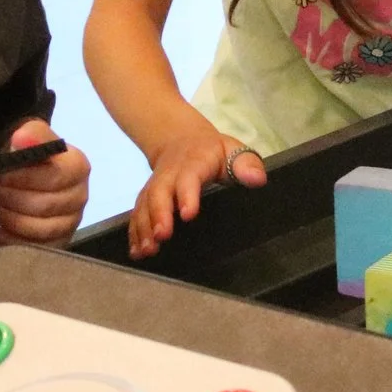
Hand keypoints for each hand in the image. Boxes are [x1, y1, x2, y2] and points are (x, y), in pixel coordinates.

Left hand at [0, 119, 89, 247]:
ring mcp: (71, 221)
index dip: (22, 179)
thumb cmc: (28, 152)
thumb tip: (22, 139)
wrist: (30, 168)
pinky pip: (38, 247)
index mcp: (78, 167)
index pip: (54, 177)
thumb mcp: (29, 134)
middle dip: (10, 199)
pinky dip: (14, 242)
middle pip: (45, 205)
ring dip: (10, 219)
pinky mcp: (59, 240)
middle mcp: (80, 195)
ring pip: (41, 228)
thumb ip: (31, 135)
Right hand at [128, 124, 265, 259]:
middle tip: (161, 237)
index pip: (189, 177)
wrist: (181, 139)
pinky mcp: (146, 197)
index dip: (187, 195)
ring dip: (143, 228)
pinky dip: (134, 232)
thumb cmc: (213, 152)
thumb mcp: (233, 150)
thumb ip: (246, 164)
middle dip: (158, 215)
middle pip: (159, 192)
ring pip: (144, 205)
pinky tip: (136, 252)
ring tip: (146, 250)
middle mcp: (169, 174)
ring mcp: (155, 186)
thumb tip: (257, 179)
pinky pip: (137, 213)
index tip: (188, 214)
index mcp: (193, 162)